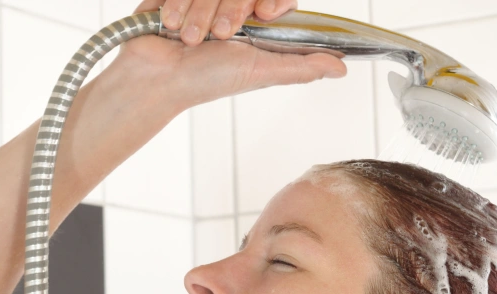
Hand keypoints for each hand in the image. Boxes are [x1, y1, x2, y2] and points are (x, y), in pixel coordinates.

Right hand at [104, 0, 346, 112]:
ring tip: (190, 39)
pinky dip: (178, 4)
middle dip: (232, 11)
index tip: (267, 14)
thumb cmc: (204, 81)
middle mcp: (232, 6)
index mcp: (256, 23)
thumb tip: (342, 68)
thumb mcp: (260, 73)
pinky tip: (171, 24)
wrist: (154, 78)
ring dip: (201, 13)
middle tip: (220, 36)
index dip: (276, 1)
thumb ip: (301, 67)